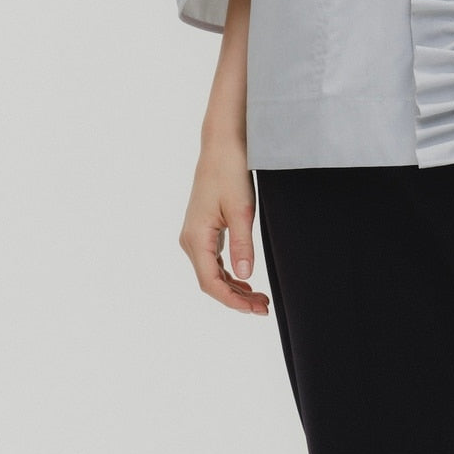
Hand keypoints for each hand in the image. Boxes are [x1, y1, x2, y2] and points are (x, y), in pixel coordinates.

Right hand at [179, 140, 269, 314]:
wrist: (222, 144)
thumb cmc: (230, 171)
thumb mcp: (241, 209)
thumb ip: (242, 245)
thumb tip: (245, 276)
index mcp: (196, 238)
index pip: (211, 283)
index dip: (233, 301)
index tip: (255, 309)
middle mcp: (190, 240)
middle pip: (211, 282)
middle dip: (236, 298)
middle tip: (263, 308)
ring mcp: (195, 234)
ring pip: (212, 272)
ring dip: (233, 287)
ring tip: (258, 299)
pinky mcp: (203, 228)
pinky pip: (213, 260)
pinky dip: (229, 273)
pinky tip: (245, 279)